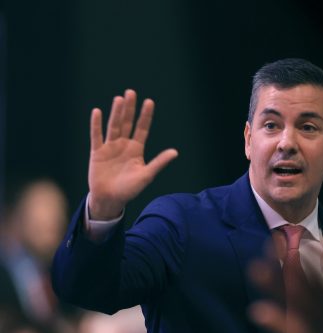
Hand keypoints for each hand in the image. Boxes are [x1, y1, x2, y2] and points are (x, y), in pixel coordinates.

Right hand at [88, 89, 177, 218]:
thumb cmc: (130, 189)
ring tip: (119, 99)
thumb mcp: (146, 175)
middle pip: (127, 123)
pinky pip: (96, 136)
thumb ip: (159, 163)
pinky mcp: (97, 152)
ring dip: (116, 113)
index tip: (149, 102)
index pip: (142, 129)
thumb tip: (175, 152)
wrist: (110, 199)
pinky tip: (97, 112)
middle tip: (131, 92)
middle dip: (130, 108)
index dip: (145, 116)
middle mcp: (123, 145)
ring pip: (113, 126)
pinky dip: (96, 125)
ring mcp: (110, 147)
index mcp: (136, 149)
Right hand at [248, 236, 322, 332]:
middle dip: (285, 258)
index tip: (255, 266)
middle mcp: (318, 304)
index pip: (281, 295)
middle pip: (299, 278)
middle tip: (275, 239)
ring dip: (308, 252)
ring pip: (320, 271)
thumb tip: (254, 310)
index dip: (268, 280)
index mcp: (303, 315)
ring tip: (297, 234)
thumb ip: (277, 324)